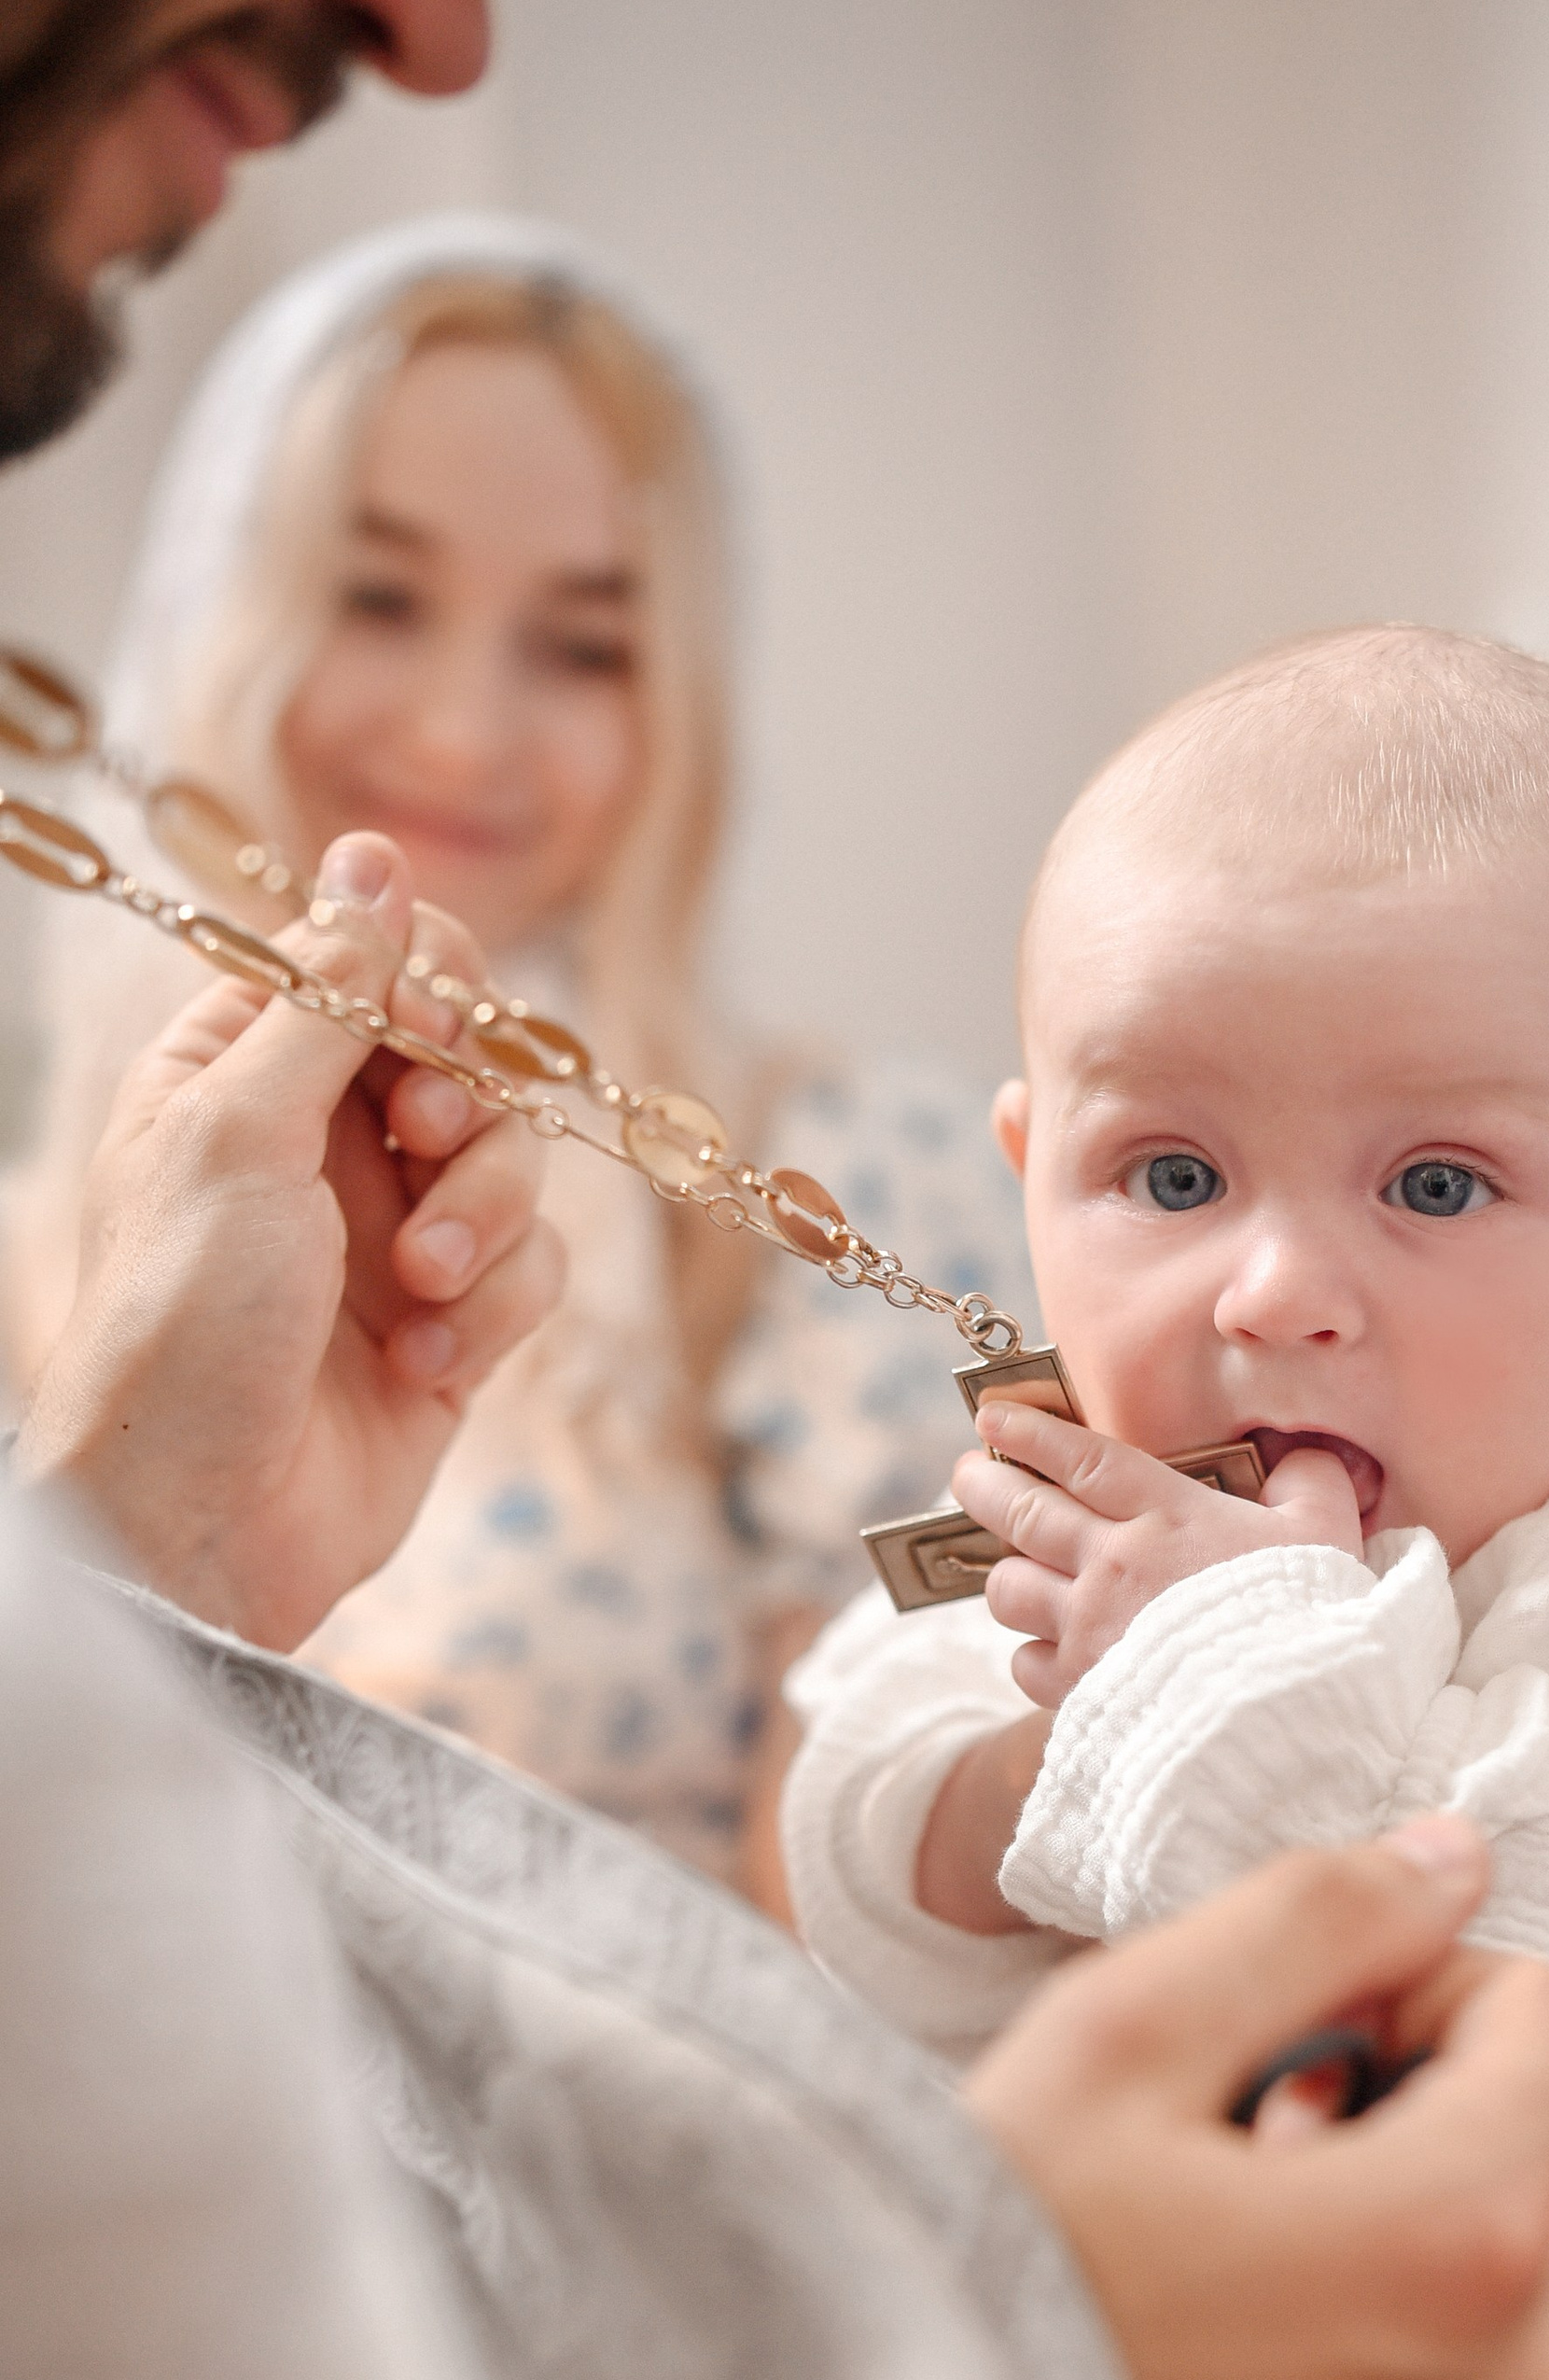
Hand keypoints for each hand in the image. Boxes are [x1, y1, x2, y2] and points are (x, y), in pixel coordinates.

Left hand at [15, 834, 562, 1651]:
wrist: (206, 1521)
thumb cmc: (185, 1319)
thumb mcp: (239, 1127)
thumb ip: (327, 993)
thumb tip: (373, 858)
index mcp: (245, 1072)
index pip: (373, 966)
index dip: (425, 987)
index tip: (425, 1031)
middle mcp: (326, 1142)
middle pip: (471, 1059)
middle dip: (472, 1110)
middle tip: (431, 1143)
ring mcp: (394, 1236)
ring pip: (520, 1168)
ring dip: (487, 1224)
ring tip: (421, 1291)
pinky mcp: (453, 1327)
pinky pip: (533, 1275)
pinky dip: (492, 1317)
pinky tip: (423, 1370)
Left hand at [953, 1395, 1365, 1710]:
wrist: (1286, 1714)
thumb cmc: (1310, 1619)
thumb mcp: (1327, 1532)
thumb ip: (1311, 1481)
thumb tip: (1305, 1459)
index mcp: (1168, 1514)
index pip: (1082, 1459)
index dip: (1030, 1433)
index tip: (992, 1418)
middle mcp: (1113, 1563)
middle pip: (1022, 1513)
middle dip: (983, 1486)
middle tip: (967, 1474)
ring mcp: (1089, 1627)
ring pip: (1008, 1587)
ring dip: (1007, 1575)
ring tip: (1014, 1571)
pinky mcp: (1079, 1689)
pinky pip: (1025, 1662)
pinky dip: (1032, 1654)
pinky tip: (1053, 1653)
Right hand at [966, 1811, 1548, 2379]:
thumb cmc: (980, 2294)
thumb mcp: (1115, 2043)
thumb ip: (1314, 1920)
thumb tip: (1448, 1863)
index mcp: (1470, 2234)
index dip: (1433, 1985)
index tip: (1308, 2032)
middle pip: (1542, 2164)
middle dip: (1416, 2129)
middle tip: (1235, 2159)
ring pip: (1501, 2301)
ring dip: (1397, 2259)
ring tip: (1221, 2282)